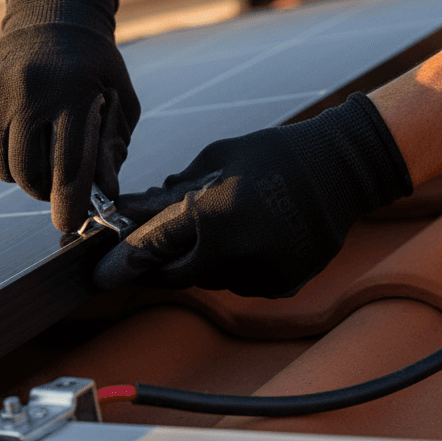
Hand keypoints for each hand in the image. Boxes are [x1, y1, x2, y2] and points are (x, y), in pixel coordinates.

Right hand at [0, 0, 140, 231]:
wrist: (51, 15)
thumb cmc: (93, 65)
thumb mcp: (119, 98)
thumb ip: (113, 146)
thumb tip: (106, 192)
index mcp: (71, 92)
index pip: (67, 165)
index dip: (67, 202)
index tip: (67, 223)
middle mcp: (27, 90)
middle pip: (25, 172)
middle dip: (40, 189)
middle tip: (53, 185)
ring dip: (18, 173)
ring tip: (36, 155)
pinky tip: (16, 135)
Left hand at [94, 94, 411, 296]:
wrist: (342, 169)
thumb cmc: (272, 155)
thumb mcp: (214, 161)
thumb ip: (170, 194)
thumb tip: (130, 212)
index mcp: (216, 216)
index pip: (154, 248)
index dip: (122, 264)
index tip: (99, 278)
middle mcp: (238, 253)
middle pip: (177, 276)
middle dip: (160, 265)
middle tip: (149, 254)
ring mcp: (263, 274)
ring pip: (209, 280)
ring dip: (200, 261)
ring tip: (223, 226)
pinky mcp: (282, 285)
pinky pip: (240, 283)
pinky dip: (233, 266)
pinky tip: (250, 237)